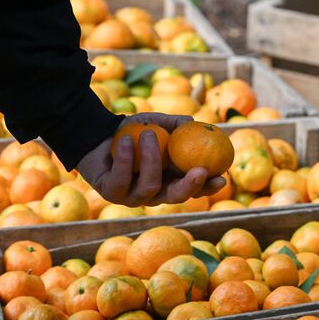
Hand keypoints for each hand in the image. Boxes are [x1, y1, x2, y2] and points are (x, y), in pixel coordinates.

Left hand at [76, 113, 226, 206]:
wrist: (97, 135)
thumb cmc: (132, 130)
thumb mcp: (156, 123)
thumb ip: (175, 123)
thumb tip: (194, 123)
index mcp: (169, 180)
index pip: (193, 189)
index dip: (208, 187)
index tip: (221, 177)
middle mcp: (154, 193)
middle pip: (176, 197)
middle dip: (190, 186)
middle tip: (200, 171)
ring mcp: (132, 196)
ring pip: (150, 187)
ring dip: (152, 160)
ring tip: (148, 134)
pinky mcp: (112, 193)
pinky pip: (122, 179)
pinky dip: (125, 158)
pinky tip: (126, 141)